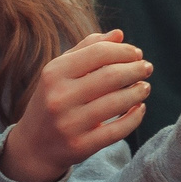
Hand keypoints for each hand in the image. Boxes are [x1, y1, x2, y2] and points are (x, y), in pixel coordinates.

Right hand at [0, 32, 152, 181]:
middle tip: (146, 68)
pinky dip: (135, 117)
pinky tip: (140, 108)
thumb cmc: (53, 99)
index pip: (99, 53)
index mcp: (54, 73)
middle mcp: (59, 97)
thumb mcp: (61, 71)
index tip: (137, 54)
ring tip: (144, 87)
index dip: (124, 51)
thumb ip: (88, 49)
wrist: (34, 146)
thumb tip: (118, 34)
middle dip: (136, 69)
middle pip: (112, 76)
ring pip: (118, 103)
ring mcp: (69, 124)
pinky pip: (118, 131)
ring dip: (139, 92)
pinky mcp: (80, 146)